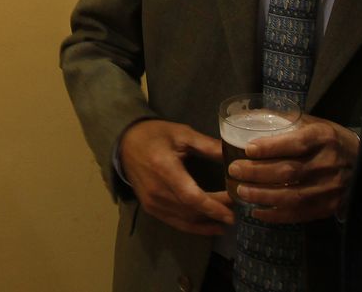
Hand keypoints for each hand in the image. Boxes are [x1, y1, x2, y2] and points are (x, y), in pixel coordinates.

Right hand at [118, 119, 234, 235]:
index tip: (232, 211)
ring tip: (226, 220)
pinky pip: (175, 222)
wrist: (126, 143)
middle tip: (236, 210)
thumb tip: (232, 153)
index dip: (212, 206)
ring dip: (206, 223)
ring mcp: (151, 202)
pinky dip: (194, 227)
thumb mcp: (182, 134)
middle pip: (190, 210)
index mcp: (165, 169)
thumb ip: (207, 145)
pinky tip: (210, 226)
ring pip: (184, 220)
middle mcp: (156, 190)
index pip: (191, 196)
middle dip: (215, 213)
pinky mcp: (150, 208)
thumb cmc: (155, 135)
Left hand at [228, 117, 359, 223]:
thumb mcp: (317, 124)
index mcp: (324, 138)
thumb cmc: (333, 140)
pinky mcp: (329, 206)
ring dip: (263, 196)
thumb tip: (253, 116)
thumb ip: (289, 122)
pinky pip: (300, 213)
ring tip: (241, 192)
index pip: (296, 143)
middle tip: (234, 170)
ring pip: (292, 195)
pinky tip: (258, 212)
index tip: (247, 149)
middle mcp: (328, 163)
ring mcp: (330, 188)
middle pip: (289, 171)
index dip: (270, 147)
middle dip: (258, 173)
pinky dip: (276, 215)